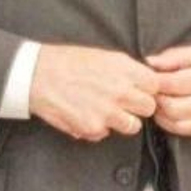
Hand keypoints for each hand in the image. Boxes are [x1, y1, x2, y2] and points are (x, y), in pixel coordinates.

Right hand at [29, 44, 158, 140]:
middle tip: (122, 102)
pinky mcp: (92, 127)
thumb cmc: (67, 62)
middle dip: (137, 106)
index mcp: (124, 69)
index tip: (138, 90)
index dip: (147, 89)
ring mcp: (107, 112)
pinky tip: (84, 114)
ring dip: (120, 120)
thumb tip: (147, 82)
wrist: (35, 74)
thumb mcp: (103, 56)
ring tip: (103, 110)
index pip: (155, 85)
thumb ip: (128, 69)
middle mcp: (120, 91)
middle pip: (149, 107)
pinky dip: (96, 128)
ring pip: (133, 126)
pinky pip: (105, 134)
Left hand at [146, 44, 190, 135]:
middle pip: (172, 107)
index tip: (147, 76)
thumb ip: (177, 57)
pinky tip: (167, 112)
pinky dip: (171, 124)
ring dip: (161, 113)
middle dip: (155, 99)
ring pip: (177, 122)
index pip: (173, 84)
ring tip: (158, 100)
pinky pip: (187, 130)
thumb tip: (151, 62)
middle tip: (150, 90)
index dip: (154, 81)